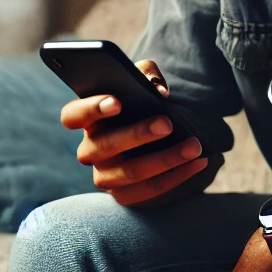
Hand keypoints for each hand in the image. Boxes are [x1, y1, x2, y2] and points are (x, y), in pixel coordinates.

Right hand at [61, 59, 210, 206]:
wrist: (158, 138)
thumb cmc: (144, 104)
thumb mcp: (143, 82)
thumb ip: (147, 75)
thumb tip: (158, 91)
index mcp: (88, 120)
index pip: (72, 116)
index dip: (91, 109)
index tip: (117, 102)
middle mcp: (90, 150)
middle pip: (105, 146)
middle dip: (138, 134)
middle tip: (167, 123)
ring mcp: (104, 176)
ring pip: (131, 172)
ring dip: (166, 159)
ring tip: (195, 146)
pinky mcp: (124, 196)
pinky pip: (150, 190)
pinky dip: (177, 176)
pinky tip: (199, 162)